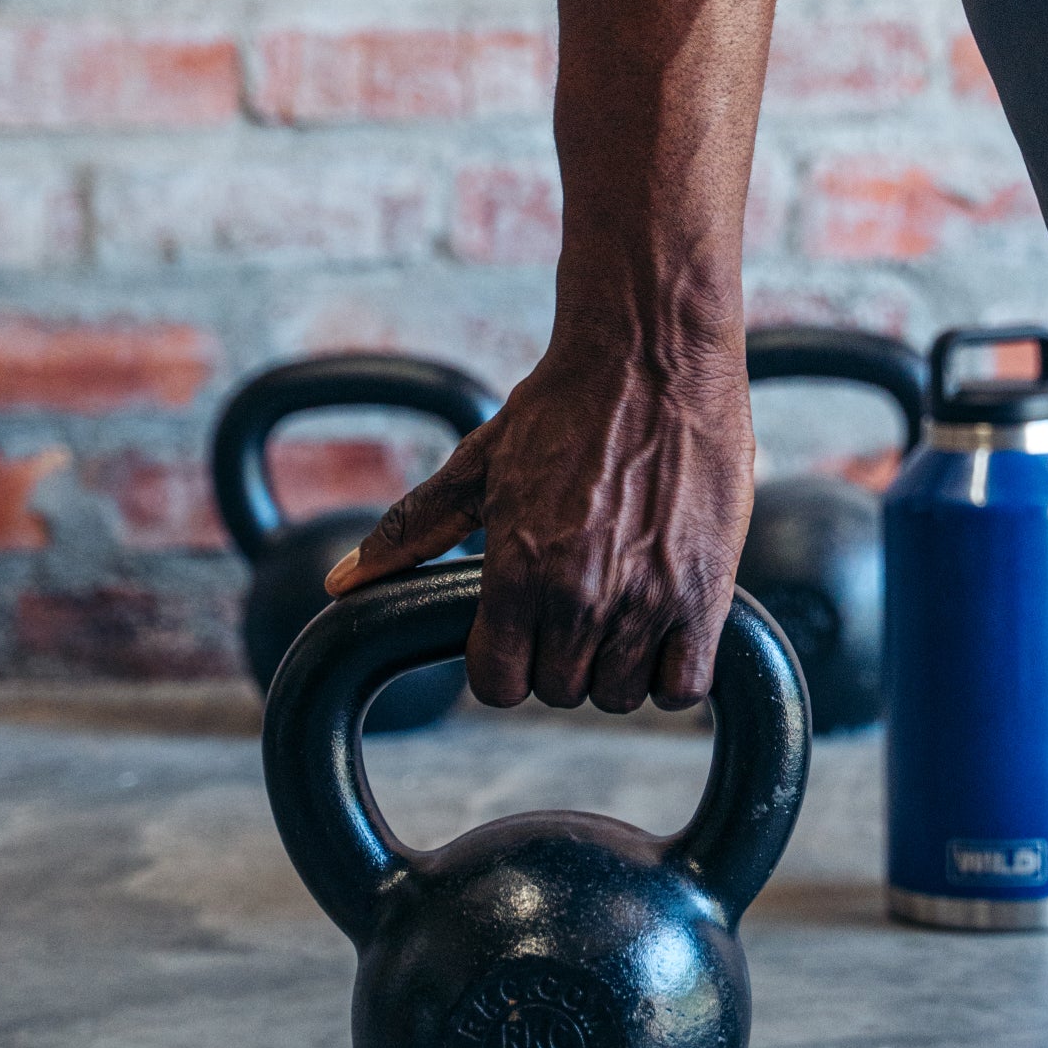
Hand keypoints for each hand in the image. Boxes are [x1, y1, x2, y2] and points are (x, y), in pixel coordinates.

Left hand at [323, 334, 753, 711]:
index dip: (505, 663)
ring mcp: (648, 597)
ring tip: (624, 610)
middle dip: (562, 659)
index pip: (498, 684)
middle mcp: (580, 593)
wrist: (655, 353)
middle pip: (561, 690)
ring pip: (619, 694)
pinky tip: (667, 627)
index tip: (523, 632)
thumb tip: (340, 582)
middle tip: (577, 607)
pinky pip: (685, 685)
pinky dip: (673, 669)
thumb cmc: (564, 404)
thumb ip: (410, 530)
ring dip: (618, 664)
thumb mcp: (478, 464)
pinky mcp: (707, 591)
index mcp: (517, 568)